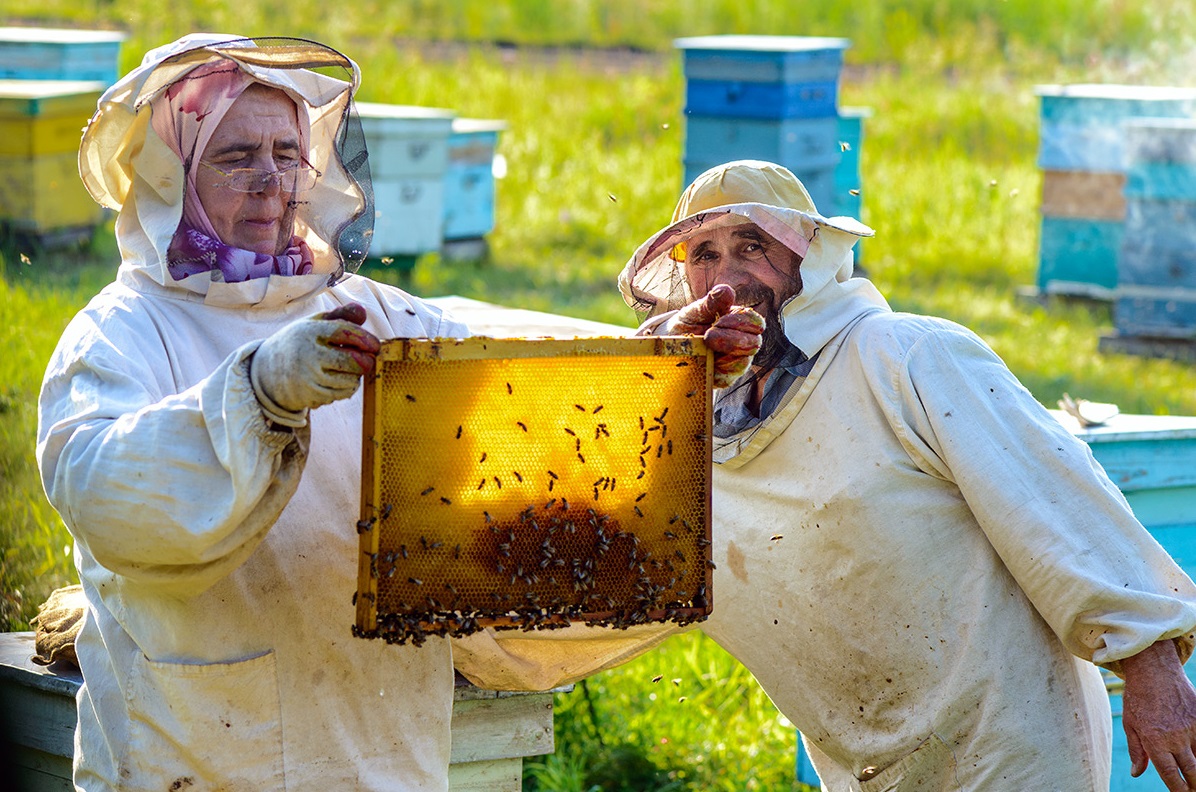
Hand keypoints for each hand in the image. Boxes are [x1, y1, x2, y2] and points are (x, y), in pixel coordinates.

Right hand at [250, 302, 380, 415]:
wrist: (266, 371)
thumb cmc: (300, 343)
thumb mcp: (315, 324)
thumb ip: (341, 316)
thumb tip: (362, 311)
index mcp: (310, 332)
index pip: (345, 332)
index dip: (365, 339)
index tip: (374, 345)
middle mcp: (308, 355)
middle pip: (352, 361)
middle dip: (366, 361)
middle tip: (368, 359)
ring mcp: (308, 378)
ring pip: (350, 381)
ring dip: (356, 376)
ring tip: (348, 369)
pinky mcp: (310, 396)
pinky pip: (341, 394)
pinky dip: (346, 388)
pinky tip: (337, 380)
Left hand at [663, 285, 763, 387]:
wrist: (670, 345)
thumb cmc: (688, 325)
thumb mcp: (696, 311)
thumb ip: (711, 302)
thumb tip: (726, 290)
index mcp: (740, 324)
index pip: (756, 323)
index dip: (741, 321)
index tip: (718, 320)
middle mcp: (742, 344)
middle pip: (754, 344)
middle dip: (732, 338)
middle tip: (709, 334)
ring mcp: (734, 362)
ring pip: (743, 362)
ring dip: (724, 352)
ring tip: (705, 345)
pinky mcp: (724, 378)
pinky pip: (729, 378)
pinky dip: (717, 368)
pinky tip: (705, 360)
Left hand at [1122, 639, 1195, 790]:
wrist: (1153, 670)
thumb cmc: (1138, 698)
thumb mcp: (1130, 724)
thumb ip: (1137, 751)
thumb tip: (1137, 774)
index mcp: (1154, 740)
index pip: (1170, 774)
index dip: (1178, 789)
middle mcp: (1175, 737)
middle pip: (1192, 772)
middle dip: (1194, 786)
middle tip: (1192, 789)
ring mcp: (1191, 727)